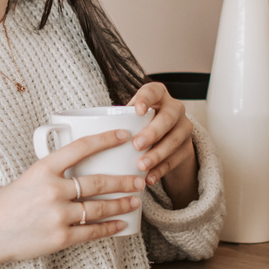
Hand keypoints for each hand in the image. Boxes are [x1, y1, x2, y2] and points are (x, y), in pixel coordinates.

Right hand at [0, 130, 143, 268]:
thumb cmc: (4, 206)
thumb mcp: (26, 179)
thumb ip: (52, 174)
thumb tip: (80, 170)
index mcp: (42, 169)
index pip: (81, 148)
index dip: (106, 140)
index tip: (124, 136)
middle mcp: (52, 191)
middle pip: (97, 182)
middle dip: (123, 181)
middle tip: (139, 179)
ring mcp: (56, 216)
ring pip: (99, 208)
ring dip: (121, 204)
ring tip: (134, 201)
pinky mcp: (59, 239)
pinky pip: (92, 232)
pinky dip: (109, 228)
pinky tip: (120, 225)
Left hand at [129, 81, 197, 207]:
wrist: (168, 139)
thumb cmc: (140, 125)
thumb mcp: (132, 117)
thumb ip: (118, 119)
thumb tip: (82, 130)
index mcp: (158, 95)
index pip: (153, 91)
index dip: (146, 99)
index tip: (138, 110)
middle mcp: (174, 108)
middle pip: (168, 117)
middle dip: (153, 132)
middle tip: (136, 145)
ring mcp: (184, 128)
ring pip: (174, 140)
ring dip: (157, 154)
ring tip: (141, 166)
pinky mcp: (186, 148)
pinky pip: (175, 160)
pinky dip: (161, 170)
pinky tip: (149, 178)